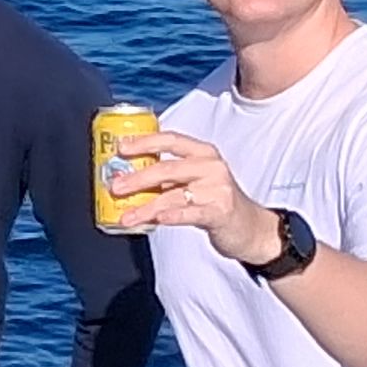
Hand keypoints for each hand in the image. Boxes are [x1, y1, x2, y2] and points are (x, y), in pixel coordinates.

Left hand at [132, 130, 289, 267]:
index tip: (121, 147)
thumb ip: (169, 176)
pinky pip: (191, 213)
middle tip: (115, 186)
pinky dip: (172, 215)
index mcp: (203, 152)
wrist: (251, 227)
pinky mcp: (221, 211)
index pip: (171, 139)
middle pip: (168, 168)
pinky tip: (156, 220)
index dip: (145, 141)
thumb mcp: (196, 180)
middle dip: (138, 177)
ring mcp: (218, 188)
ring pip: (174, 195)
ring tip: (126, 216)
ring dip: (146, 207)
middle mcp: (211, 166)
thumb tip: (126, 177)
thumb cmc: (215, 201)